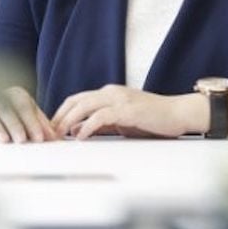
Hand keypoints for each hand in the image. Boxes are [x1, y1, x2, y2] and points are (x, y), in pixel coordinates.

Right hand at [0, 86, 59, 142]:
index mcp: (16, 94)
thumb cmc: (18, 118)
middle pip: (7, 110)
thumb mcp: (32, 119)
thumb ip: (43, 127)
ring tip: (5, 140)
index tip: (39, 137)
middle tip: (21, 139)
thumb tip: (55, 138)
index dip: (33, 123)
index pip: (25, 107)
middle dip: (15, 126)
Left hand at [51, 84, 190, 139]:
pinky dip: (87, 126)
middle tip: (49, 134)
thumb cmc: (153, 119)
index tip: (52, 128)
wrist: (178, 113)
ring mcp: (119, 99)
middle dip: (59, 117)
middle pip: (76, 100)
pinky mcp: (127, 109)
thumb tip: (79, 131)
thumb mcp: (122, 122)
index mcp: (109, 94)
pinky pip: (101, 116)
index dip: (62, 113)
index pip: (77, 99)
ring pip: (85, 105)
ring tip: (59, 135)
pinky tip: (80, 136)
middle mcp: (111, 92)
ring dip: (68, 121)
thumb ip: (102, 124)